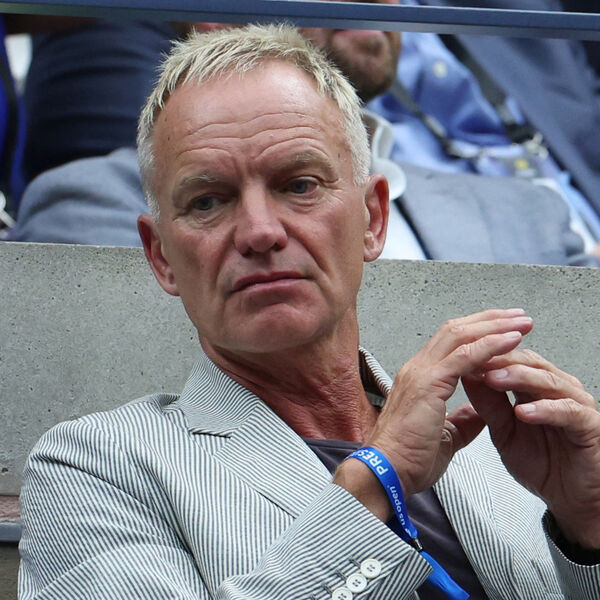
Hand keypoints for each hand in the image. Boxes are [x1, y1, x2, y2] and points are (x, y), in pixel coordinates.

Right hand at [335, 308, 532, 518]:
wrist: (386, 472)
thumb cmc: (408, 458)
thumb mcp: (444, 436)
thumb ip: (463, 420)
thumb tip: (481, 413)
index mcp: (420, 378)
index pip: (450, 342)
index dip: (479, 331)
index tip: (505, 329)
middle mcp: (418, 368)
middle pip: (456, 330)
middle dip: (490, 320)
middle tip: (519, 316)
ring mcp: (421, 373)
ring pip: (460, 336)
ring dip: (494, 326)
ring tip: (522, 323)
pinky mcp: (428, 384)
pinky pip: (464, 357)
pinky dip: (489, 345)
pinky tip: (510, 340)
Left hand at [463, 350, 599, 548]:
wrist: (572, 499)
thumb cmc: (543, 464)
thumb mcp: (503, 431)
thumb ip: (488, 404)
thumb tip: (468, 375)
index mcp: (535, 387)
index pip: (510, 359)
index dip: (486, 356)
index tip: (460, 355)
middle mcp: (557, 389)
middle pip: (528, 362)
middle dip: (499, 361)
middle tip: (475, 360)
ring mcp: (575, 403)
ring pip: (548, 380)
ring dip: (519, 378)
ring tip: (494, 379)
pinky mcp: (590, 424)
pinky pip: (568, 411)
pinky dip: (545, 409)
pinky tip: (524, 411)